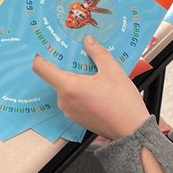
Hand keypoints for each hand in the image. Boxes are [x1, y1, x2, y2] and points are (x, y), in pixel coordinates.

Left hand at [32, 36, 149, 139]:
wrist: (132, 131)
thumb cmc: (122, 103)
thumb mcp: (113, 71)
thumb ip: (98, 53)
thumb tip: (88, 41)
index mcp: (68, 87)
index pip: (41, 68)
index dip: (40, 55)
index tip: (47, 46)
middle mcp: (64, 100)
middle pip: (55, 76)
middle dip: (66, 64)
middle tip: (79, 53)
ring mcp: (69, 110)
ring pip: (65, 87)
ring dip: (75, 77)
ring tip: (92, 70)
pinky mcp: (76, 117)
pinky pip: (72, 98)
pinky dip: (79, 90)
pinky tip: (95, 86)